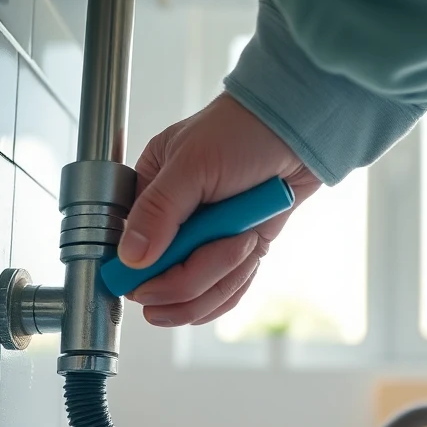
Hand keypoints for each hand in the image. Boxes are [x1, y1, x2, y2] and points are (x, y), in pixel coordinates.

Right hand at [118, 93, 320, 326]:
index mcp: (150, 192)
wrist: (297, 132)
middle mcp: (173, 221)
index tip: (148, 288)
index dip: (140, 275)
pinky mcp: (233, 253)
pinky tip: (250, 254)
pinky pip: (223, 292)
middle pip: (161, 281)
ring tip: (245, 239)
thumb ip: (158, 212)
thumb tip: (130, 256)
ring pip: (194, 293)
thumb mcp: (192, 165)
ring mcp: (203, 240)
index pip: (129, 251)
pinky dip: (235, 283)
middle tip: (222, 248)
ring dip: (222, 276)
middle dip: (191, 278)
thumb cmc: (243, 132)